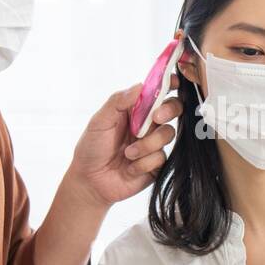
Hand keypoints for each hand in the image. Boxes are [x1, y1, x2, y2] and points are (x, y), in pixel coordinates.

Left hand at [66, 73, 182, 207]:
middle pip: (173, 108)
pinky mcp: (157, 163)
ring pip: (167, 134)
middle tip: (155, 118)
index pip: (156, 92)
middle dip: (168, 110)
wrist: (91, 182)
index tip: (173, 82)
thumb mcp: (99, 122)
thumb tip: (139, 86)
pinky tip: (130, 169)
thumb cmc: (91, 149)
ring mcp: (154, 143)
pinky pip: (161, 157)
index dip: (168, 84)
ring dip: (146, 145)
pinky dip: (143, 163)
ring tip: (127, 154)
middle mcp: (147, 124)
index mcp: (134, 109)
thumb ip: (117, 102)